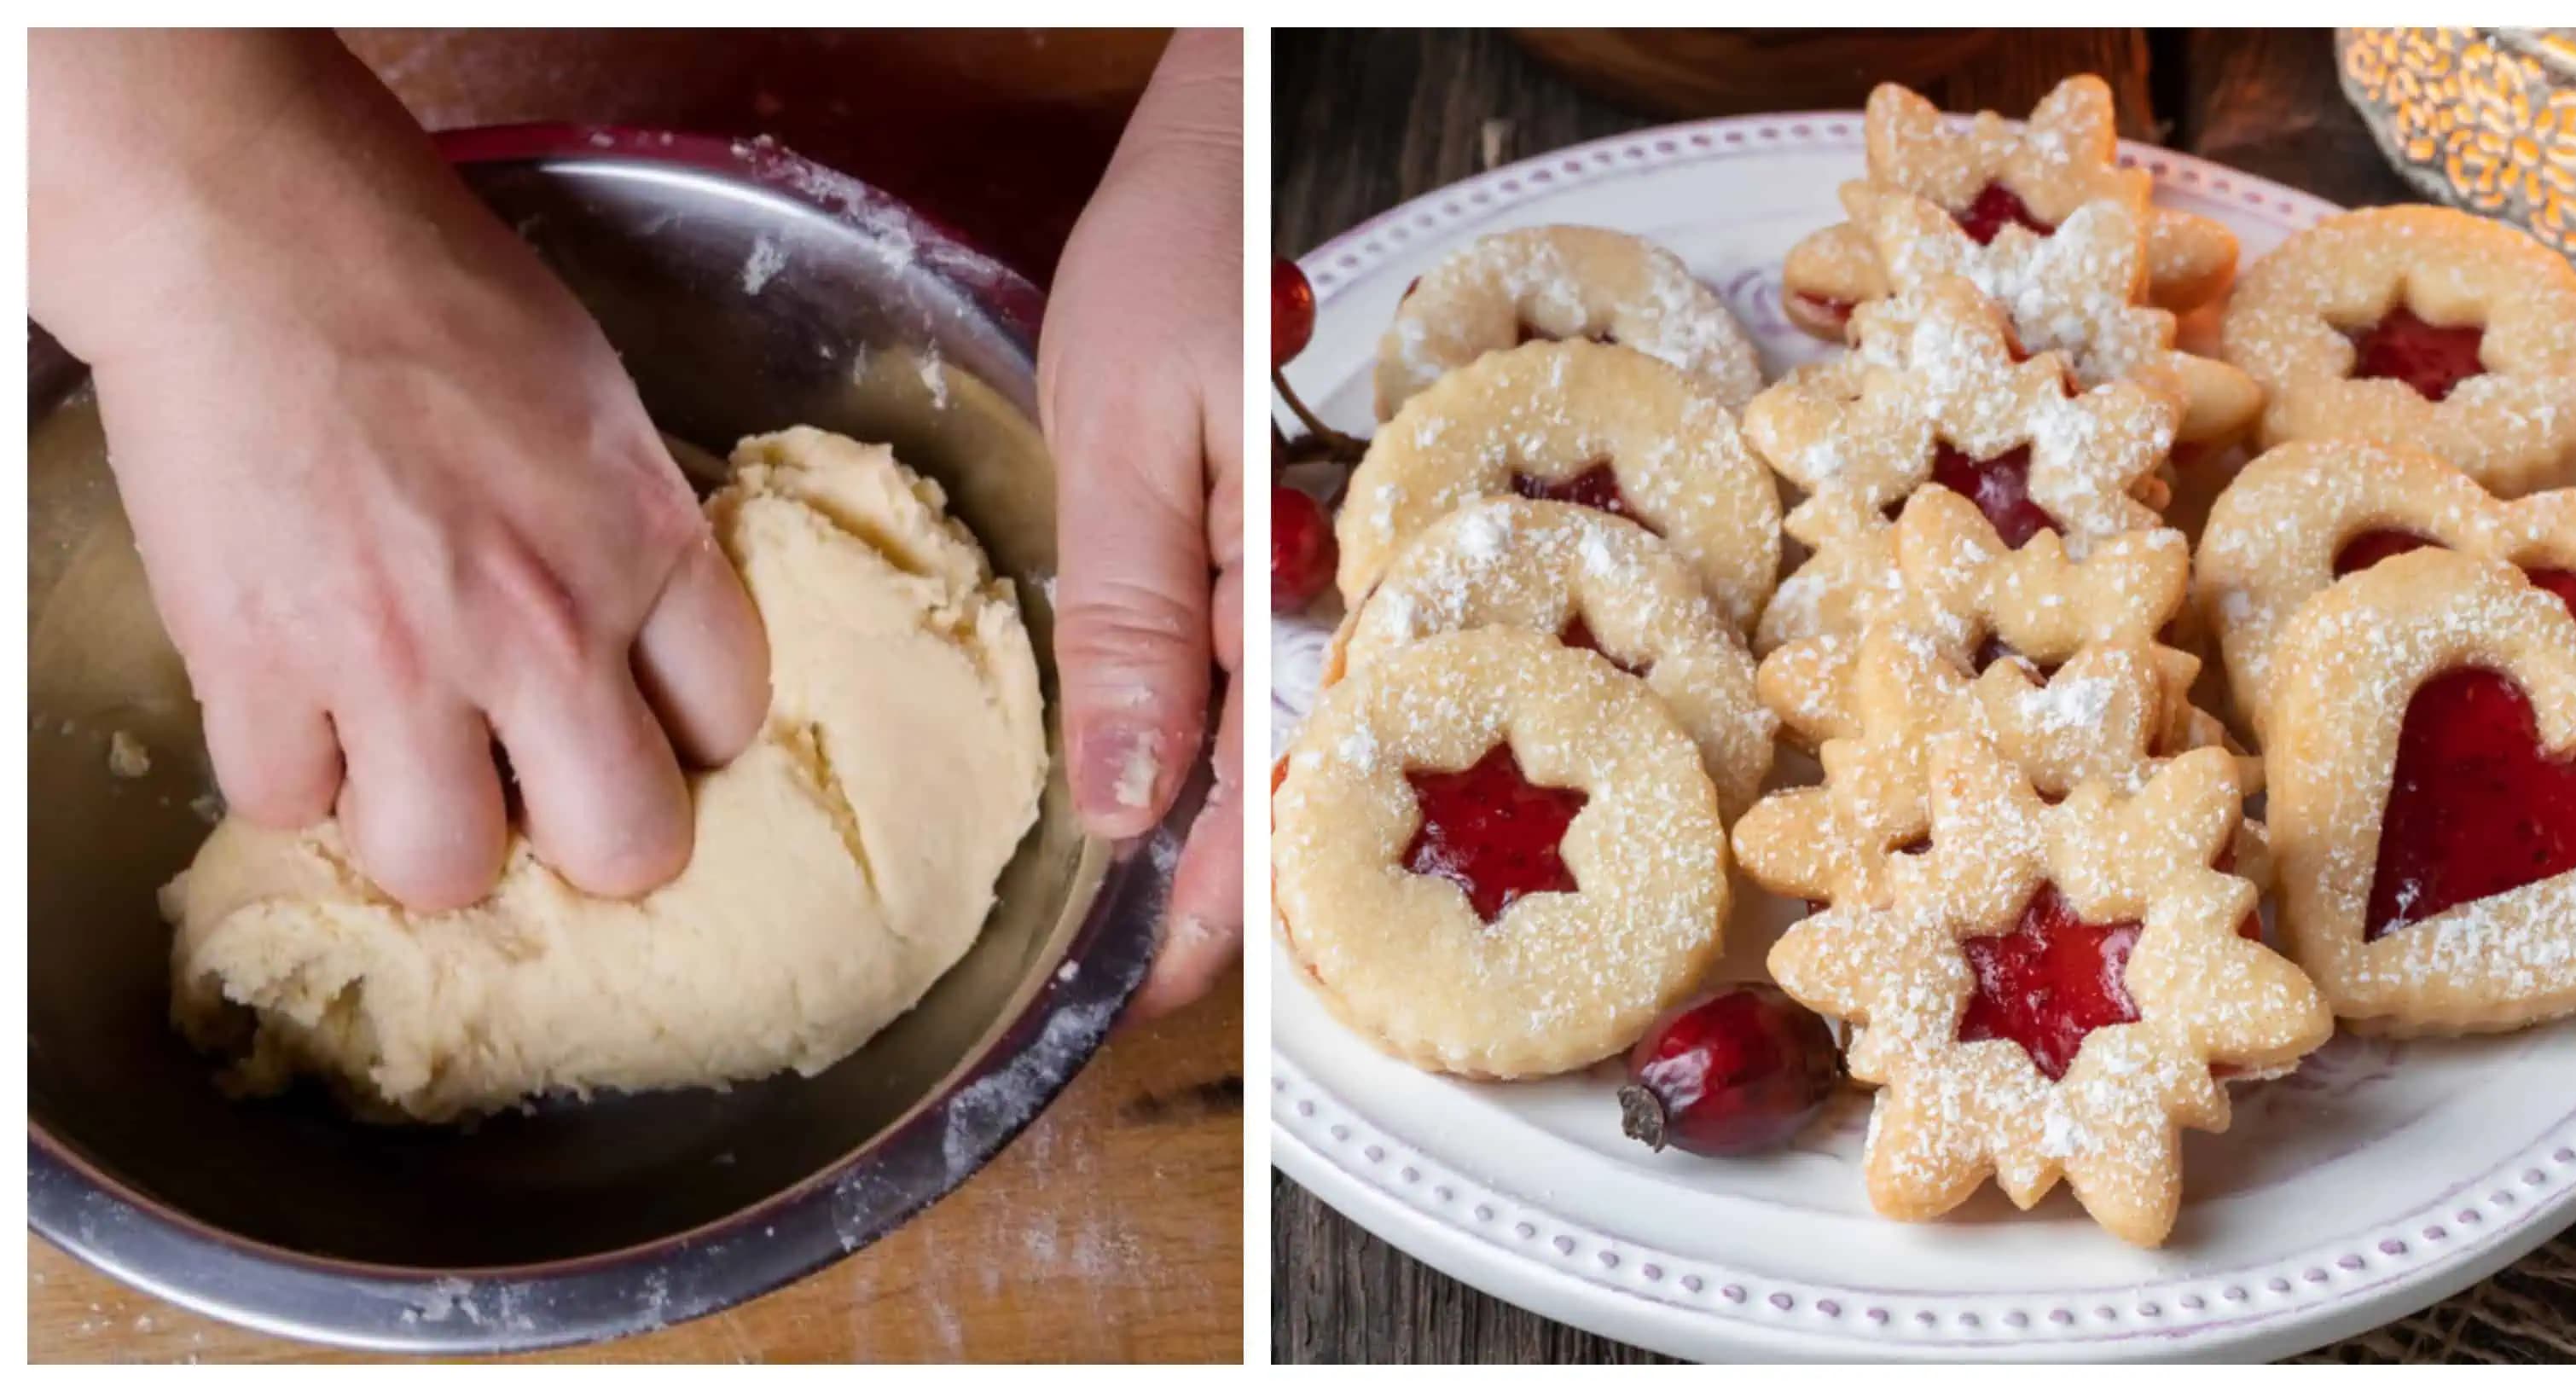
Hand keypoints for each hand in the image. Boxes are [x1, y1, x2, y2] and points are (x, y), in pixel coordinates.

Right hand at [32, 32, 769, 909]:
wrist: (258, 234)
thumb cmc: (435, 293)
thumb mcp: (599, 410)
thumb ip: (632, 539)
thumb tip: (642, 642)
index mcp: (646, 546)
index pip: (732, 725)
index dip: (687, 744)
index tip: (645, 727)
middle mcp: (545, 626)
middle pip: (627, 847)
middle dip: (588, 842)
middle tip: (542, 798)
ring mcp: (398, 660)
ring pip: (444, 869)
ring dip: (423, 831)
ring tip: (403, 763)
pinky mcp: (256, 668)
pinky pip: (285, 807)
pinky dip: (287, 772)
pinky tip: (294, 702)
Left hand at [1038, 28, 1242, 1021]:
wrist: (1240, 125)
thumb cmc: (1190, 246)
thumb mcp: (1129, 436)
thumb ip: (1133, 624)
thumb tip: (1126, 799)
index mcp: (1286, 584)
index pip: (1260, 794)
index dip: (1211, 915)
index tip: (1151, 1000)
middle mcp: (1319, 595)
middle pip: (1280, 786)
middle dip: (1214, 894)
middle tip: (1141, 982)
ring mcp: (1308, 569)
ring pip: (1269, 736)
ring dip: (1212, 826)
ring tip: (1150, 911)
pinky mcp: (1279, 535)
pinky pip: (1255, 663)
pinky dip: (1208, 730)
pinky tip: (1167, 770)